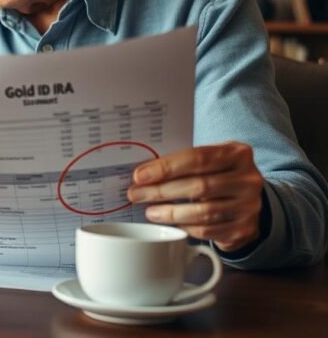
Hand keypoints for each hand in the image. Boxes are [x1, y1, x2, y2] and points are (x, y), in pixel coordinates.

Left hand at [128, 142, 264, 252]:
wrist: (248, 199)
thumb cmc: (219, 174)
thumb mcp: (210, 160)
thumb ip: (183, 162)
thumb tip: (143, 173)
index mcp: (237, 154)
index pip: (197, 158)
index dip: (166, 167)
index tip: (140, 175)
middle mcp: (248, 179)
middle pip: (198, 186)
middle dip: (161, 191)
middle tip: (136, 194)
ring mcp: (249, 206)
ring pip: (202, 212)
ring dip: (170, 213)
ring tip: (150, 211)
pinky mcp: (244, 229)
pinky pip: (208, 230)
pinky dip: (185, 227)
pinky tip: (171, 223)